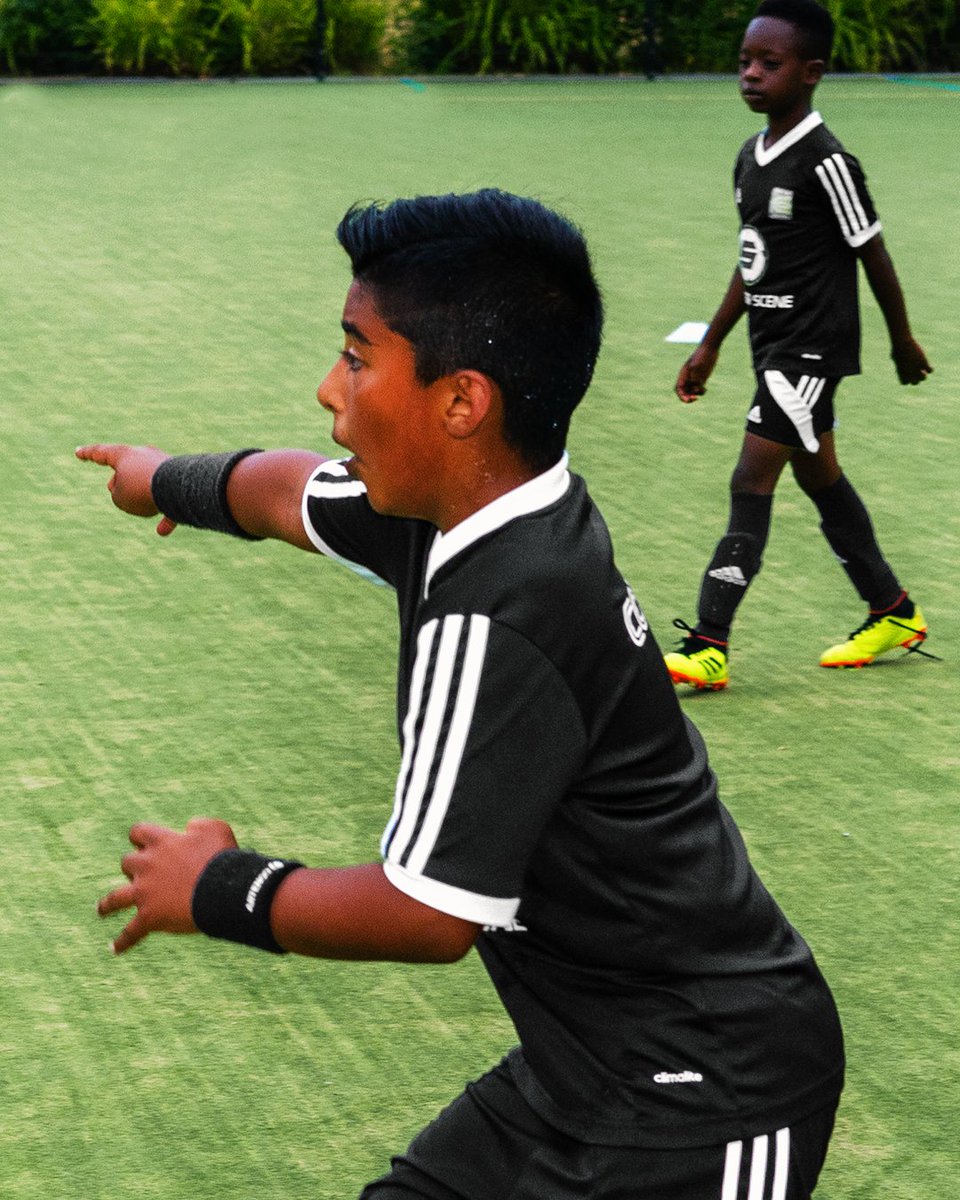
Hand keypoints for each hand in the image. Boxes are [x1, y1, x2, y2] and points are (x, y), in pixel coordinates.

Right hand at [75, 443, 177, 535]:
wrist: (175, 488)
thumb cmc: (141, 489)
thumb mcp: (119, 497)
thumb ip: (120, 496)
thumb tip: (134, 496)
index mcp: (125, 455)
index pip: (101, 452)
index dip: (88, 454)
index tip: (78, 452)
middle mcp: (146, 456)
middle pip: (128, 467)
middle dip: (120, 478)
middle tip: (112, 488)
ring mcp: (165, 468)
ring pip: (148, 484)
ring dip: (143, 497)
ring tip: (142, 506)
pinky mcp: (179, 484)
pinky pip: (170, 502)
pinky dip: (166, 515)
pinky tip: (163, 530)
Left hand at [98, 818, 238, 953]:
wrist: (223, 891)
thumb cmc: (222, 857)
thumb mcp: (214, 828)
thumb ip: (197, 825)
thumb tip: (187, 830)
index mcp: (161, 842)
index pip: (139, 832)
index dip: (141, 838)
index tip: (145, 843)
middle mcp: (147, 866)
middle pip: (127, 862)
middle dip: (134, 867)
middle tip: (145, 874)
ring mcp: (144, 893)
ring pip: (115, 898)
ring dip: (107, 904)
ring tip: (102, 910)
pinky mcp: (149, 917)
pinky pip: (130, 932)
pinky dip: (123, 941)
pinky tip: (115, 949)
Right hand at [675, 345, 717, 402]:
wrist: (710, 348)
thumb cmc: (702, 354)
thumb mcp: (697, 364)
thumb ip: (694, 374)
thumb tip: (695, 383)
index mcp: (683, 374)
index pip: (679, 388)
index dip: (681, 395)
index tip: (688, 399)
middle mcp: (688, 378)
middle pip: (684, 392)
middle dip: (688, 397)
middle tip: (695, 399)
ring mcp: (695, 378)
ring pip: (692, 392)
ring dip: (696, 394)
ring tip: (702, 390)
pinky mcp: (702, 378)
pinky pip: (699, 389)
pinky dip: (701, 391)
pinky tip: (705, 389)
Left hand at [891, 339, 931, 385]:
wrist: (903, 343)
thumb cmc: (897, 348)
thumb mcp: (895, 357)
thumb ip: (899, 363)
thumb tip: (900, 365)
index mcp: (901, 372)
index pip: (904, 382)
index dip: (907, 379)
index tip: (908, 374)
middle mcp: (909, 372)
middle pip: (915, 383)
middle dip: (916, 379)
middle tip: (917, 372)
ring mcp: (916, 368)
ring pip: (923, 378)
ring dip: (923, 375)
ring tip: (922, 369)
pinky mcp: (923, 362)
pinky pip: (930, 370)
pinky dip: (930, 369)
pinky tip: (928, 365)